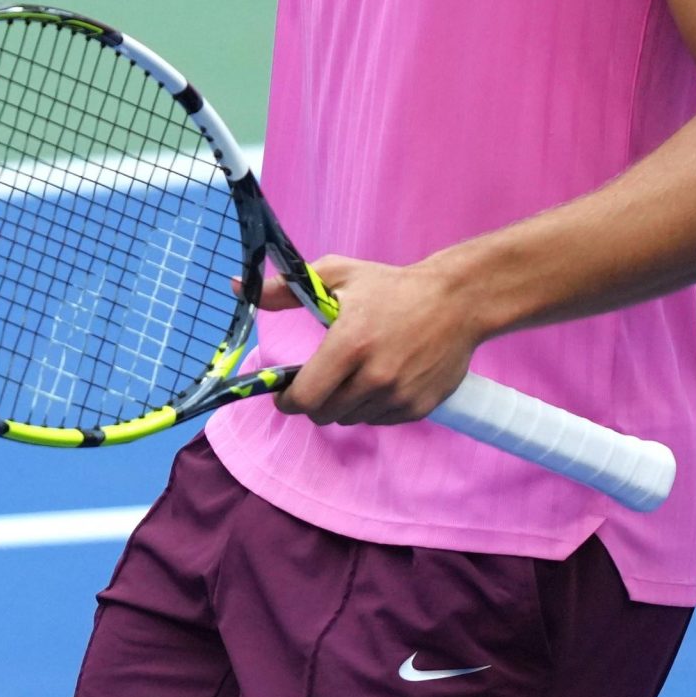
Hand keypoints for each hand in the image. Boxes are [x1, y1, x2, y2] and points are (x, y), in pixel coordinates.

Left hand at [268, 255, 480, 426]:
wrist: (457, 301)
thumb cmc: (391, 286)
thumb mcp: (336, 276)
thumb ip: (285, 289)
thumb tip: (237, 288)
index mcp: (348, 346)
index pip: (304, 398)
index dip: (287, 400)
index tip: (285, 392)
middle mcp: (374, 377)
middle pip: (323, 413)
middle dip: (314, 400)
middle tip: (322, 377)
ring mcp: (398, 395)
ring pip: (350, 418)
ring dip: (343, 403)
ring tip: (356, 373)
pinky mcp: (418, 407)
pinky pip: (378, 420)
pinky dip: (371, 407)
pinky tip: (380, 380)